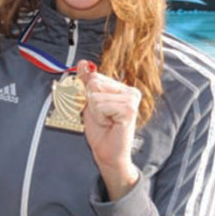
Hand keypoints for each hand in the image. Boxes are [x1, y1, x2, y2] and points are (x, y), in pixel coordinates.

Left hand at [77, 60, 140, 199]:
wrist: (107, 152)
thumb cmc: (100, 130)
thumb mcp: (89, 102)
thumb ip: (86, 82)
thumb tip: (83, 63)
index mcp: (122, 87)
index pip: (93, 77)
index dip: (87, 95)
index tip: (96, 109)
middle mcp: (130, 91)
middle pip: (94, 83)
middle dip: (90, 103)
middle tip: (101, 116)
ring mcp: (132, 99)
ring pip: (95, 95)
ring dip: (95, 112)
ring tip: (106, 121)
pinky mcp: (129, 109)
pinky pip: (101, 105)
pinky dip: (99, 117)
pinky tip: (110, 124)